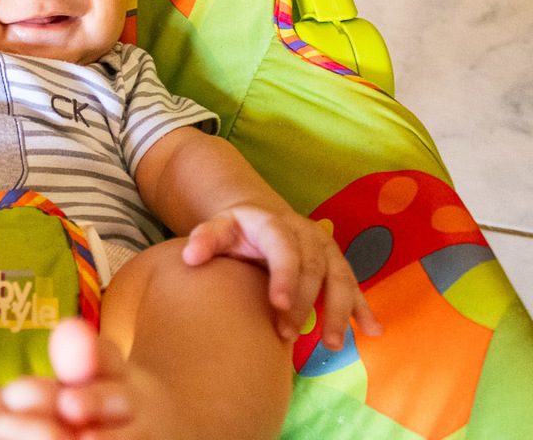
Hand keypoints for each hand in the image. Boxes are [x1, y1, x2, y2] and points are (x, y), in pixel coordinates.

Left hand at [181, 206, 381, 347]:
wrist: (260, 220)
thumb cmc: (235, 231)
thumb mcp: (217, 228)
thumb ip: (204, 239)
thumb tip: (190, 257)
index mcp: (276, 224)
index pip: (284, 248)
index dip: (285, 276)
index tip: (279, 305)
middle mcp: (307, 234)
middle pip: (312, 269)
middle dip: (304, 303)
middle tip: (287, 335)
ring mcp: (326, 249)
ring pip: (340, 279)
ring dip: (339, 312)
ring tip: (332, 343)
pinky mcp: (337, 265)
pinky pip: (354, 287)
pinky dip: (363, 309)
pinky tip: (372, 331)